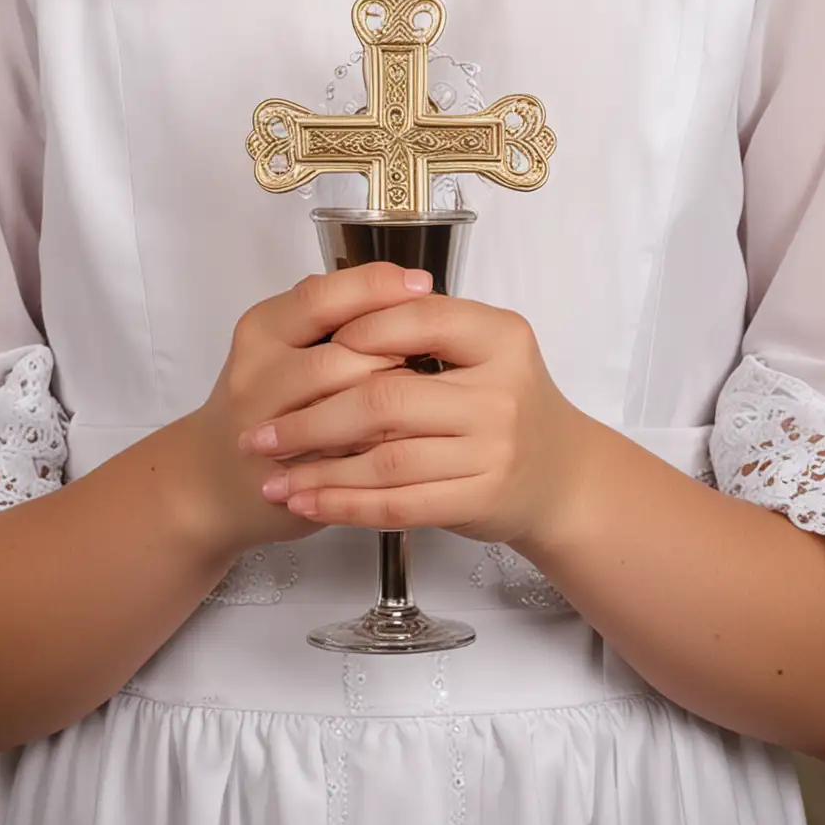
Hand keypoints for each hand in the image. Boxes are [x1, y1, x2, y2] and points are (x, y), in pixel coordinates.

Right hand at [192, 261, 430, 562]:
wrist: (212, 480)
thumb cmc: (262, 400)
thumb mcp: (280, 343)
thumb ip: (326, 315)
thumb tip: (401, 287)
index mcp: (261, 329)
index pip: (321, 297)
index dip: (376, 287)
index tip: (423, 284)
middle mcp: (256, 375)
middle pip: (337, 355)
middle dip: (393, 354)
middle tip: (435, 350)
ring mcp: (268, 430)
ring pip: (344, 410)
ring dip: (392, 401)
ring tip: (427, 391)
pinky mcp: (288, 475)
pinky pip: (349, 455)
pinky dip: (384, 443)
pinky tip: (412, 434)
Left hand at [237, 292, 587, 547]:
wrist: (562, 476)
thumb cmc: (504, 402)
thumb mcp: (484, 348)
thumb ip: (425, 329)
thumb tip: (337, 318)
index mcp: (500, 336)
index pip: (419, 319)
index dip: (358, 333)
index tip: (308, 351)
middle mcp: (501, 391)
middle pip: (387, 398)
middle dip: (314, 417)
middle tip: (261, 432)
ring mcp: (493, 449)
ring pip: (386, 460)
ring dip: (320, 472)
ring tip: (274, 478)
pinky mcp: (480, 499)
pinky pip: (399, 504)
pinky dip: (347, 505)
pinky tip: (310, 504)